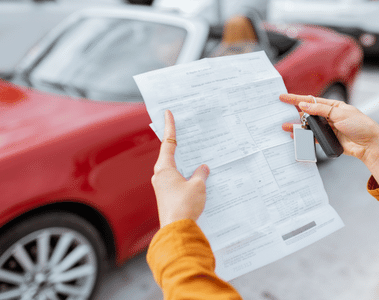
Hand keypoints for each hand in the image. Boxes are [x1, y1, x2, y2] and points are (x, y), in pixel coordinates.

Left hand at [151, 110, 209, 227]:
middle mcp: (160, 176)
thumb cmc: (184, 206)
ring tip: (195, 156)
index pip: (168, 142)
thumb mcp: (197, 186)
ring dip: (184, 163)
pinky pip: (177, 181)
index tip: (168, 113)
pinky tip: (196, 178)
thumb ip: (200, 174)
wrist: (176, 230)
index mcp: (164, 169)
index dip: (170, 127)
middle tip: (184, 132)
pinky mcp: (167, 197)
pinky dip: (185, 176)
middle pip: (169, 155)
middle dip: (178, 144)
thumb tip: (202, 169)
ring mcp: (163, 188)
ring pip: (174, 169)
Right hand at [280, 94, 378, 185]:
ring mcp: (328, 128)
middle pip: (308, 113)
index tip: (284, 97)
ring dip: (297, 126)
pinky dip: (304, 137)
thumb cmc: (361, 126)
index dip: (296, 99)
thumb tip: (304, 105)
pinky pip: (313, 137)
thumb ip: (320, 110)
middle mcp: (329, 116)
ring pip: (308, 126)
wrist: (370, 145)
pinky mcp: (328, 139)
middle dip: (294, 113)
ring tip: (285, 127)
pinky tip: (297, 136)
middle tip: (280, 112)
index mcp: (333, 106)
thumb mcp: (340, 113)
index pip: (311, 100)